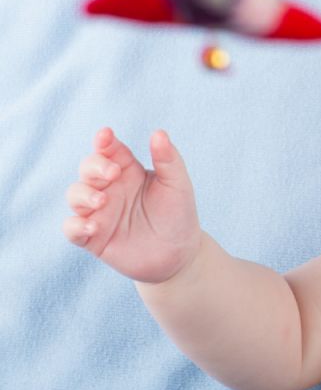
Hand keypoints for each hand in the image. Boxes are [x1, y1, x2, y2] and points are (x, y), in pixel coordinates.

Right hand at [63, 128, 200, 283]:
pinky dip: (76, 225)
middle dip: (94, 167)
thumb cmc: (178, 216)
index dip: (104, 141)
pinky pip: (71, 228)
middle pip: (88, 168)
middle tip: (113, 174)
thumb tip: (159, 132)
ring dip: (83, 195)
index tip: (105, 136)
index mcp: (128, 171)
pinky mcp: (93, 237)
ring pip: (75, 195)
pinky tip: (93, 226)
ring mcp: (99, 212)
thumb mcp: (178, 186)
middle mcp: (109, 189)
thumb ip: (169, 160)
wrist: (179, 256)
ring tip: (102, 202)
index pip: (110, 150)